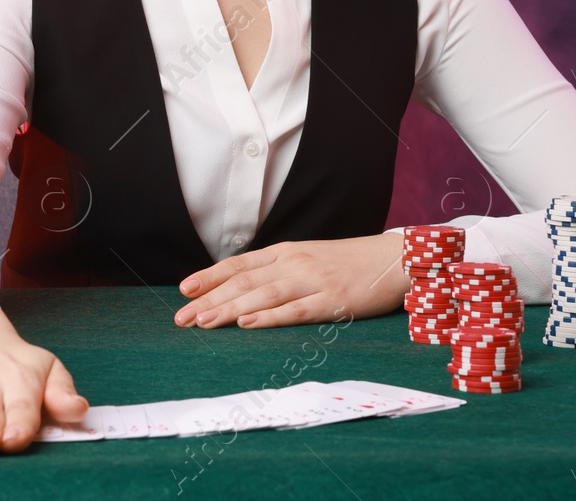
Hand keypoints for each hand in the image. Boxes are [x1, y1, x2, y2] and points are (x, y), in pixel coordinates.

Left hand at [173, 231, 409, 328]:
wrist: (393, 260)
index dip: (210, 277)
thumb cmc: (348, 263)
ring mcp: (313, 281)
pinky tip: (248, 323)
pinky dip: (270, 317)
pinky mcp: (333, 301)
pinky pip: (296, 310)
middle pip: (244, 281)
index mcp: (286, 252)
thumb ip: (278, 269)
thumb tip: (241, 287)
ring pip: (263, 295)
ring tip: (204, 322)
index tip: (184, 290)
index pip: (239, 264)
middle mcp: (295, 263)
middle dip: (210, 300)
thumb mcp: (308, 258)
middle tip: (182, 318)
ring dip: (230, 309)